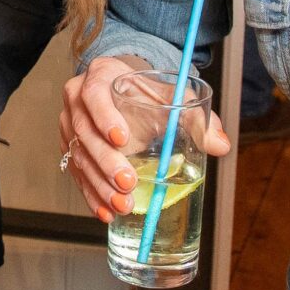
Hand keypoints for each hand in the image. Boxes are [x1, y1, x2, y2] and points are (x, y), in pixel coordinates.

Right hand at [59, 53, 230, 223]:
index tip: (123, 139)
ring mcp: (69, 127)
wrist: (124, 93)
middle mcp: (77, 102)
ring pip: (79, 157)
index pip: (94, 94)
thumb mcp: (170, 96)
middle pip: (84, 132)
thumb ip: (194, 116)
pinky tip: (107, 212)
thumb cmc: (144, 92)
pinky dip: (92, 196)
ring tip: (123, 204)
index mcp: (99, 77)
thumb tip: (220, 144)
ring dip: (100, 184)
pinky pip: (78, 175)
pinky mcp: (70, 150)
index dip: (105, 117)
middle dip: (106, 161)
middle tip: (128, 182)